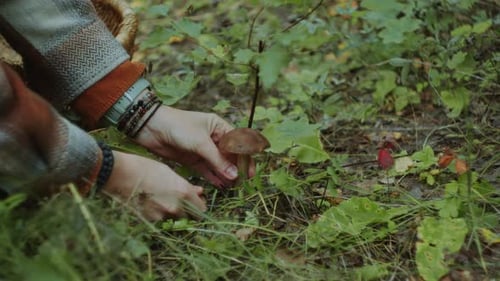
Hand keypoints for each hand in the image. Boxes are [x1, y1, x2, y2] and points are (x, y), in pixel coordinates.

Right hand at [102, 150, 205, 220]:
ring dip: (173, 214)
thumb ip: (187, 185)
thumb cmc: (145, 168)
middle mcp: (176, 206)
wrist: (120, 174)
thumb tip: (199, 192)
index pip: (201, 210)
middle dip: (188, 212)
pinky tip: (151, 204)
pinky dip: (159, 215)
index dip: (200, 207)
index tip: (197, 203)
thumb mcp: (169, 172)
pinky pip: (160, 221)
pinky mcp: (149, 220)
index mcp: (184, 192)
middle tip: (181, 203)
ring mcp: (162, 215)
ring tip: (162, 201)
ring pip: (174, 220)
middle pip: (190, 217)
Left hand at [135, 106, 252, 186]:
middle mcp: (213, 138)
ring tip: (233, 187)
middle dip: (236, 169)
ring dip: (225, 175)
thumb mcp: (200, 142)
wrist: (151, 127)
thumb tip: (235, 175)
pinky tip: (221, 186)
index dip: (244, 158)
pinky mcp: (192, 159)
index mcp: (219, 127)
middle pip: (229, 156)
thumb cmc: (178, 126)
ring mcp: (202, 150)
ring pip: (218, 165)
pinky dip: (214, 177)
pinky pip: (207, 170)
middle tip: (242, 183)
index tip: (249, 173)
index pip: (238, 144)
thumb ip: (217, 159)